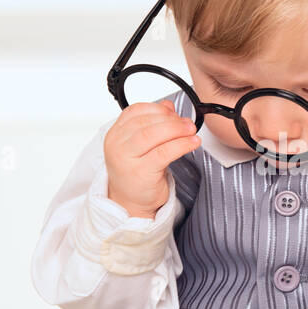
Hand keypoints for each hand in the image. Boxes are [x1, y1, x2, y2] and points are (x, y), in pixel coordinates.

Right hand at [105, 99, 199, 218]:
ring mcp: (126, 159)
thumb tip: (168, 106)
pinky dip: (181, 145)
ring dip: (177, 130)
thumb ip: (152, 123)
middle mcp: (117, 144)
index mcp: (115, 134)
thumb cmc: (136, 173)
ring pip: (153, 134)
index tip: (174, 113)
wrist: (130, 202)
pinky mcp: (140, 172)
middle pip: (146, 122)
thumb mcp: (141, 145)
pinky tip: (192, 143)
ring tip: (191, 132)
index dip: (158, 109)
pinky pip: (163, 152)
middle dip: (171, 120)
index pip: (135, 111)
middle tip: (187, 124)